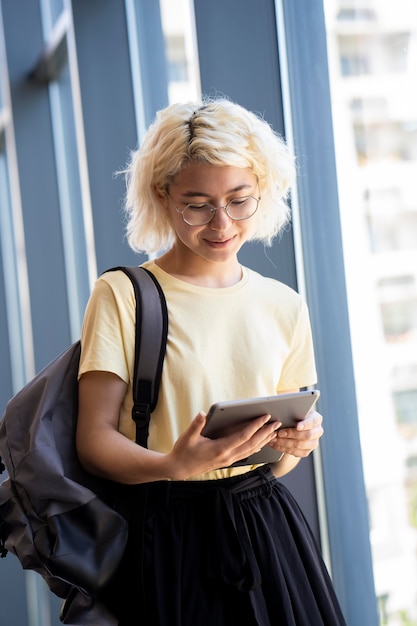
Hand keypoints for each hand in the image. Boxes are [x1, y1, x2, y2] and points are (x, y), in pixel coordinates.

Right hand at [165, 411, 281, 479]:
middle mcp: (227, 456)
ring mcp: (228, 460)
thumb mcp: (187, 437)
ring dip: (263, 440)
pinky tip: (261, 443)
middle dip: (265, 433)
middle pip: (252, 444)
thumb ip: (196, 425)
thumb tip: (203, 413)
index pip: (243, 436)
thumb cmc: (183, 452)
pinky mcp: (227, 461)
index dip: (255, 426)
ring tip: (273, 431)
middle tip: (277, 423)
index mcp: (220, 449)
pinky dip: (256, 447)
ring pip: (251, 450)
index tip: (265, 417)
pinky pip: (246, 453)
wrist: (179, 469)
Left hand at [268, 410, 322, 457]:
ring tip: (274, 439)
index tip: (297, 426)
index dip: (305, 425)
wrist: (293, 422)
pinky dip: (284, 449)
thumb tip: (282, 407)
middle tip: (279, 433)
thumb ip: (291, 408)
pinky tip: (275, 444)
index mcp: (316, 419)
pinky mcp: (306, 451)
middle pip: (307, 436)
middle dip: (292, 434)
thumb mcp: (294, 408)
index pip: (313, 422)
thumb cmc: (293, 412)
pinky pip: (296, 453)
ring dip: (285, 443)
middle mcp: (318, 431)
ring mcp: (313, 443)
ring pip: (301, 446)